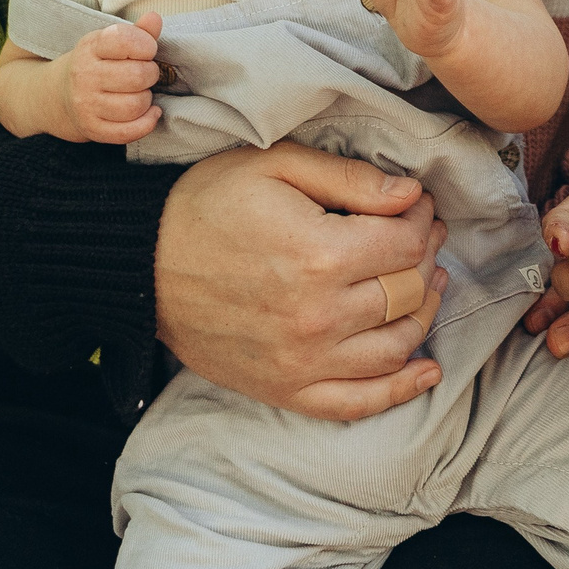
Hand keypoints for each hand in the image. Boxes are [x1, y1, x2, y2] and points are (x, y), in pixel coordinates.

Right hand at [51, 12, 163, 145]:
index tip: (146, 50)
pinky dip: (147, 123)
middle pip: (137, 76)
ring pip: (135, 105)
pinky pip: (128, 132)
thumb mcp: (111, 43)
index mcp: (90, 47)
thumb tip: (154, 18)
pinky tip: (150, 113)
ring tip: (141, 93)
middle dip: (151, 74)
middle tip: (146, 74)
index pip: (124, 40)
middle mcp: (84, 75)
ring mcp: (85, 104)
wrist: (59, 96)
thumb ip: (138, 31)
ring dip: (147, 99)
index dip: (146, 45)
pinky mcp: (91, 129)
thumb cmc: (96, 64)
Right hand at [154, 141, 451, 421]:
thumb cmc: (206, 205)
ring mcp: (303, 361)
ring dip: (424, 313)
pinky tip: (425, 373)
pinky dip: (399, 390)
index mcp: (320, 254)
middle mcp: (319, 315)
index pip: (405, 243)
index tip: (419, 206)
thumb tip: (411, 194)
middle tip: (424, 237)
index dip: (422, 220)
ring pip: (396, 345)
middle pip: (407, 292)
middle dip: (426, 258)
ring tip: (427, 285)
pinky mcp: (285, 388)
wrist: (141, 264)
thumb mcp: (275, 165)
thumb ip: (349, 178)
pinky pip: (357, 402)